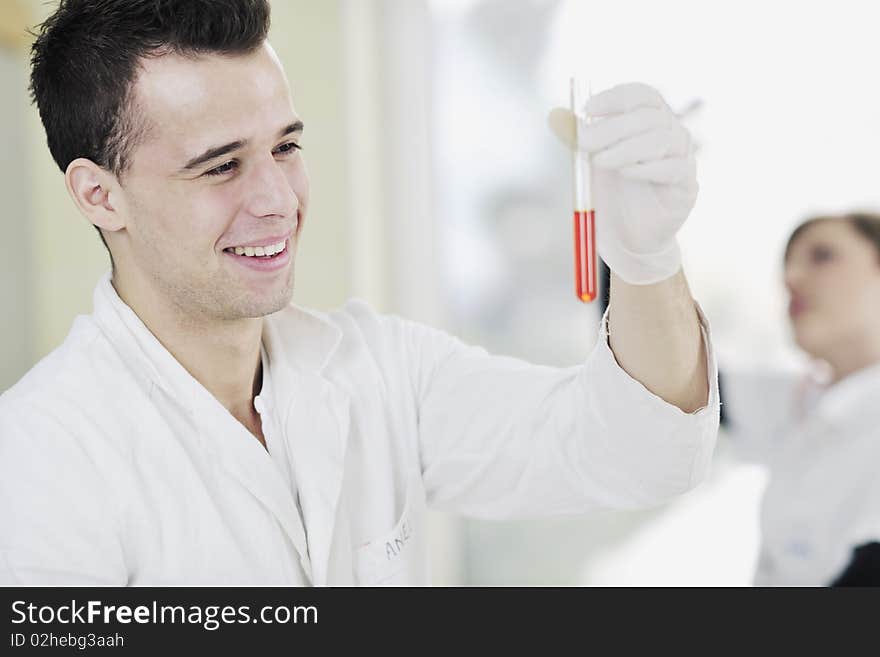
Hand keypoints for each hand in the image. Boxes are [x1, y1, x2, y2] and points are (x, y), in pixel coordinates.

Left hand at [553, 83, 697, 284]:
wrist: (628, 237)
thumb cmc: (613, 194)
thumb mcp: (590, 164)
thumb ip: (576, 139)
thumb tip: (554, 115)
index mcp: (649, 122)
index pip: (641, 95)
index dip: (615, 98)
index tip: (586, 110)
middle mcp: (671, 134)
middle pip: (648, 116)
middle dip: (611, 128)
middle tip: (584, 143)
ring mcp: (683, 158)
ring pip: (662, 139)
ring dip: (626, 148)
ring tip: (600, 162)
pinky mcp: (686, 186)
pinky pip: (673, 169)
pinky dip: (646, 169)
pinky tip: (625, 174)